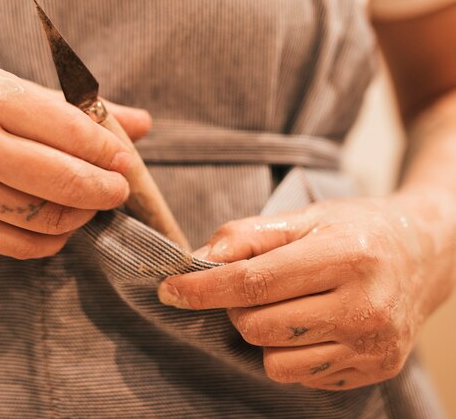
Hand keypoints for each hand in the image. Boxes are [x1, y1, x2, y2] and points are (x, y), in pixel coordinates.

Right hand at [0, 63, 150, 258]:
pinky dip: (52, 240)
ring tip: (90, 203)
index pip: (68, 130)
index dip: (107, 151)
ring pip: (44, 217)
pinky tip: (61, 224)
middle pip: (61, 179)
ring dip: (81, 216)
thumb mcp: (3, 85)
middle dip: (105, 190)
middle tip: (118, 189)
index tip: (124, 161)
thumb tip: (140, 124)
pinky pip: (20, 245)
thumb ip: (73, 106)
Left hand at [157, 196, 452, 389]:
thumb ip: (249, 234)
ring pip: (274, 361)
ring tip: (286, 305)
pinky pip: (301, 377)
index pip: (253, 282)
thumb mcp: (305, 216)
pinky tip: (309, 324)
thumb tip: (199, 260)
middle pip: (257, 326)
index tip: (169, 290)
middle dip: (237, 307)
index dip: (202, 289)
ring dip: (262, 334)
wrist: (424, 254)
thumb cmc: (357, 229)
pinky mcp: (373, 370)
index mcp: (345, 257)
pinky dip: (288, 353)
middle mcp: (363, 307)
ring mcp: (371, 346)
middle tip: (254, 286)